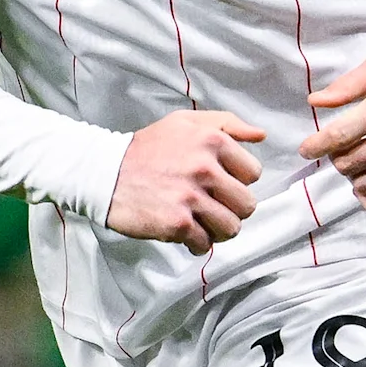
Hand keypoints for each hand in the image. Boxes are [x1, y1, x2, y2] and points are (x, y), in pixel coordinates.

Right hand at [109, 111, 264, 253]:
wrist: (104, 172)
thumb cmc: (147, 148)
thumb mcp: (185, 122)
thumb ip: (227, 124)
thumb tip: (261, 135)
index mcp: (212, 140)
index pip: (253, 173)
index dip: (238, 181)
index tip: (220, 184)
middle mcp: (204, 167)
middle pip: (247, 205)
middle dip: (231, 209)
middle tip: (212, 207)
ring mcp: (190, 197)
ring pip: (231, 228)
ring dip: (217, 230)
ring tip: (201, 222)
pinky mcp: (176, 223)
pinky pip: (205, 244)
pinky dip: (197, 243)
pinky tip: (185, 232)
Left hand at [300, 47, 365, 215]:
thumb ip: (349, 85)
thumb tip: (314, 102)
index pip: (341, 135)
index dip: (316, 145)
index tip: (305, 149)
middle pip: (352, 162)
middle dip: (336, 159)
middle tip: (338, 150)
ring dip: (353, 177)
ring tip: (354, 165)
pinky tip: (365, 195)